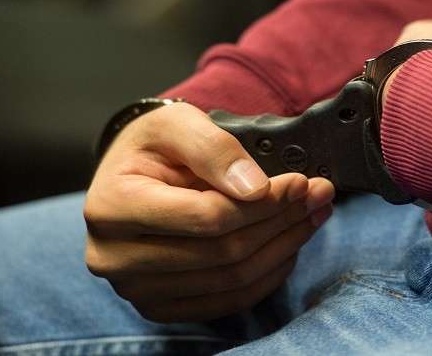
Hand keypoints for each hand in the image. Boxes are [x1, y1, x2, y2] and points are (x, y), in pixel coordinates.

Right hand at [84, 102, 334, 322]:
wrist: (132, 175)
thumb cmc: (153, 147)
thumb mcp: (176, 124)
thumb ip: (214, 148)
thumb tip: (255, 189)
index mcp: (112, 206)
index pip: (206, 217)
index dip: (264, 202)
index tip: (301, 182)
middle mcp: (114, 257)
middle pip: (223, 252)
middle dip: (282, 221)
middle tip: (319, 196)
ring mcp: (136, 290)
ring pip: (232, 280)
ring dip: (284, 247)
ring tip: (313, 215)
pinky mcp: (160, 307)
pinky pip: (228, 301)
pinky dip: (268, 274)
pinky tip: (289, 244)